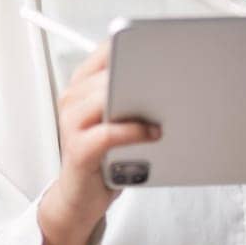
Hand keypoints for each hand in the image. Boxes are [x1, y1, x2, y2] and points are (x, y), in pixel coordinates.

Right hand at [38, 40, 159, 244]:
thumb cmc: (105, 157)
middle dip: (144, 73)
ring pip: (108, 97)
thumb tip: (170, 80)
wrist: (80, 198)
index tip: (164, 46)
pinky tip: (154, 133)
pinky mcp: (79, 149)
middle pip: (110, 72)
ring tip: (166, 108)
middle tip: (173, 74)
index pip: (108, 51)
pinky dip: (136, 131)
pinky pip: (110, 132)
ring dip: (141, 102)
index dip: (134, 45)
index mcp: (82, 85)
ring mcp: (72, 123)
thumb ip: (131, 97)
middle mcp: (73, 98)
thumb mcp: (118, 121)